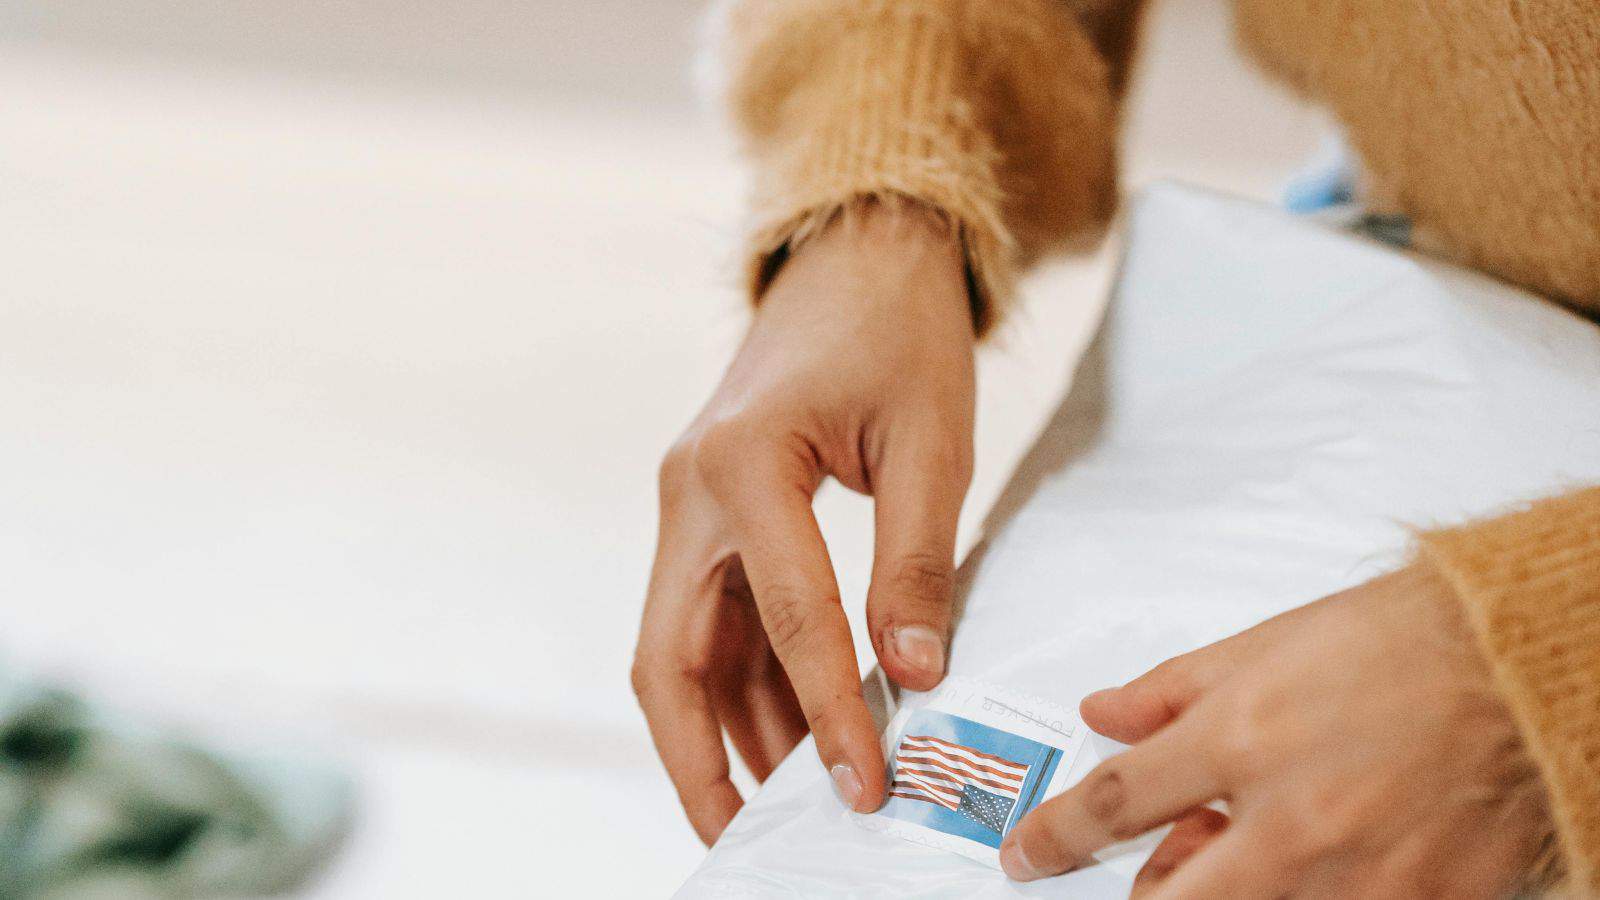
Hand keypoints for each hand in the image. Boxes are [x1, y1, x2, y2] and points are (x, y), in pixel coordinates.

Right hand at [633, 201, 976, 843]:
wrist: (859, 251)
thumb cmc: (899, 330)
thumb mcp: (932, 443)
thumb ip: (919, 565)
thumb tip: (914, 676)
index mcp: (742, 463)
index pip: (787, 620)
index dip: (830, 712)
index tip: (867, 787)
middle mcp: (690, 490)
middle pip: (671, 658)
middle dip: (702, 760)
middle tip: (742, 840)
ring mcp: (690, 502)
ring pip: (686, 647)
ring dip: (729, 727)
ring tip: (787, 800)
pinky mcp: (711, 510)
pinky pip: (716, 616)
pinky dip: (749, 678)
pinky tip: (795, 727)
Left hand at [1000, 564, 1550, 896]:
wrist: (1520, 663)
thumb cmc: (1400, 641)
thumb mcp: (1263, 646)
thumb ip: (1171, 690)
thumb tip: (1103, 712)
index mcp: (1243, 738)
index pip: (1114, 804)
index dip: (1054, 837)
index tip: (1027, 855)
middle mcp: (1293, 819)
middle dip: (1142, 895)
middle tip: (1148, 873)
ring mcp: (1360, 876)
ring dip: (1228, 895)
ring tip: (1255, 851)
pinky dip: (1310, 899)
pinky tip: (1321, 863)